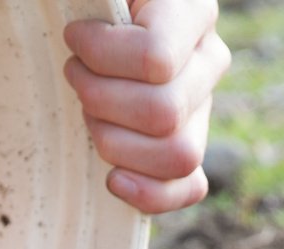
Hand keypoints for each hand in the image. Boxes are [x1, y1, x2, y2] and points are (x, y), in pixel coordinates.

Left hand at [64, 0, 229, 213]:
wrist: (103, 26)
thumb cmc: (91, 4)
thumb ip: (96, 3)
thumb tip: (81, 26)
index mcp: (193, 12)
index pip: (155, 60)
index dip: (101, 55)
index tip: (74, 37)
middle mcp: (209, 61)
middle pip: (162, 113)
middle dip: (101, 99)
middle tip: (76, 73)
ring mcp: (202, 109)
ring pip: (176, 154)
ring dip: (115, 140)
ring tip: (91, 110)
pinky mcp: (188, 148)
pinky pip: (188, 188)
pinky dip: (150, 194)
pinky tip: (114, 179)